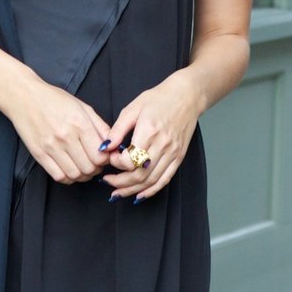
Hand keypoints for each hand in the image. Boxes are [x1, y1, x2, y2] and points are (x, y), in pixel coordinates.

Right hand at [7, 73, 113, 184]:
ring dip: (82, 175)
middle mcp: (66, 137)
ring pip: (74, 175)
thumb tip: (112, 144)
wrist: (25, 97)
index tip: (103, 156)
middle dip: (95, 169)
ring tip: (83, 167)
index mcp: (80, 123)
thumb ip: (100, 126)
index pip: (99, 156)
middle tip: (94, 163)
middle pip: (88, 168)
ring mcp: (51, 147)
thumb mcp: (82, 106)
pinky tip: (70, 169)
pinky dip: (67, 178)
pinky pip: (58, 176)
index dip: (105, 160)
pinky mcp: (39, 154)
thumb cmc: (54, 99)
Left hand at [100, 71, 202, 200]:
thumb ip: (118, 129)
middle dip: (120, 182)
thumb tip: (105, 147)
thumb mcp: (133, 108)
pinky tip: (139, 195)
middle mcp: (162, 145)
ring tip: (117, 193)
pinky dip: (151, 190)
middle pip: (139, 174)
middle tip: (107, 182)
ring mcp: (172, 153)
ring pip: (151, 180)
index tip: (110, 157)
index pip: (130, 159)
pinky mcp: (179, 157)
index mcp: (149, 131)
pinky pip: (165, 179)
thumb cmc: (159, 99)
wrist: (186, 96)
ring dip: (132, 190)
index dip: (116, 163)